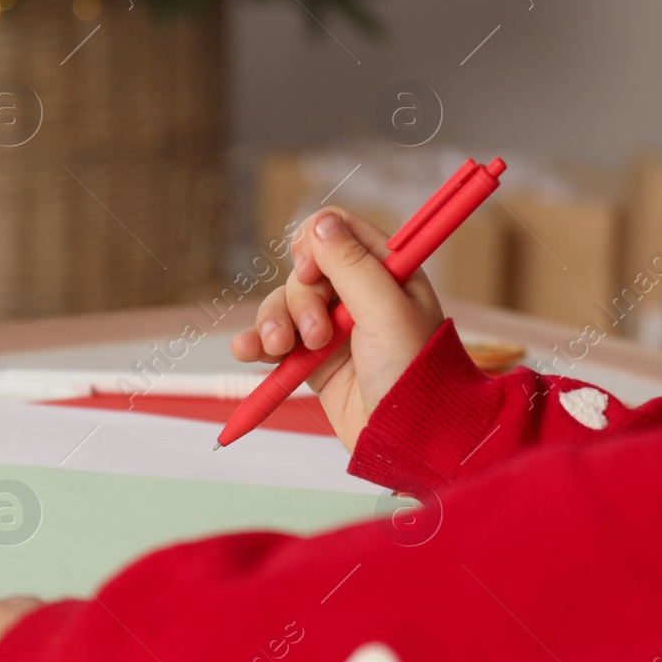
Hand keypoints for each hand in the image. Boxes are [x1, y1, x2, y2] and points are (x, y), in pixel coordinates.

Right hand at [230, 208, 443, 450]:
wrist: (409, 439)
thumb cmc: (413, 375)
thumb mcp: (385, 311)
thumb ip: (352, 265)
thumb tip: (319, 222)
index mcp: (387, 271)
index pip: (339, 231)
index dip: (316, 245)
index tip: (312, 273)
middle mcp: (359, 295)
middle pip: (305, 271)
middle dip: (299, 301)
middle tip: (317, 335)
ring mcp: (334, 328)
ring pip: (285, 304)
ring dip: (274, 323)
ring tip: (279, 351)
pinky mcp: (314, 360)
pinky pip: (274, 339)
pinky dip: (257, 343)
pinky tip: (248, 351)